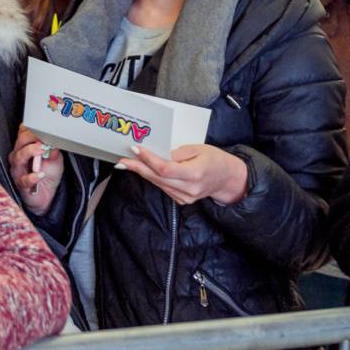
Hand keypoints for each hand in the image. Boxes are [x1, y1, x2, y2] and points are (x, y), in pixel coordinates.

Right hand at [9, 125, 62, 213]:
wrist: (46, 195)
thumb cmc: (47, 174)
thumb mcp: (55, 158)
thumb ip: (54, 148)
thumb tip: (55, 138)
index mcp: (25, 147)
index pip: (23, 133)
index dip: (32, 128)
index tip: (43, 127)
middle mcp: (18, 156)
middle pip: (20, 142)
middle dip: (31, 137)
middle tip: (43, 137)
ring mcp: (18, 170)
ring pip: (18, 158)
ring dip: (30, 152)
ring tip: (42, 150)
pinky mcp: (21, 184)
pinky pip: (24, 180)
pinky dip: (32, 177)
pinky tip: (40, 175)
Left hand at [115, 144, 248, 205]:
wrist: (227, 179)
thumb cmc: (215, 160)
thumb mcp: (199, 149)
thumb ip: (177, 152)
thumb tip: (157, 153)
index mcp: (195, 173)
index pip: (165, 168)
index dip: (148, 160)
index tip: (136, 149)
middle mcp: (189, 188)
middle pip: (158, 178)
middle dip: (138, 167)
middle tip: (122, 160)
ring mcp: (185, 197)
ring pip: (158, 184)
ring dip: (142, 173)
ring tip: (128, 163)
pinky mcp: (182, 200)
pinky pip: (163, 188)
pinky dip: (153, 178)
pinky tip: (144, 170)